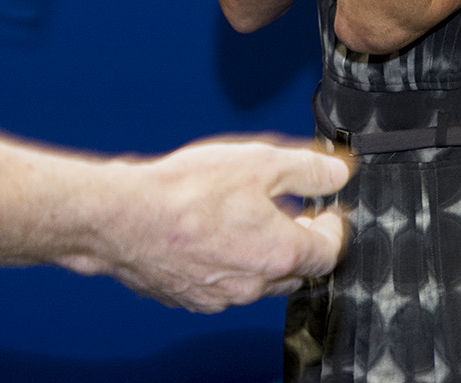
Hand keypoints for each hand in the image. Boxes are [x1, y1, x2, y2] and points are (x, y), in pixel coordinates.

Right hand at [88, 138, 352, 311]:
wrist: (123, 218)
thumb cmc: (185, 191)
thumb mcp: (258, 162)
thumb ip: (307, 169)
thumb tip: (337, 174)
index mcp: (281, 252)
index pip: (329, 251)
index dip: (331, 226)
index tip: (325, 209)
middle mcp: (255, 284)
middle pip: (296, 271)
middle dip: (299, 242)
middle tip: (288, 212)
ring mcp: (221, 296)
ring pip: (257, 281)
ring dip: (261, 255)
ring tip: (243, 219)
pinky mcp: (190, 298)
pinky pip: (221, 285)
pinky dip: (225, 264)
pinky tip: (208, 235)